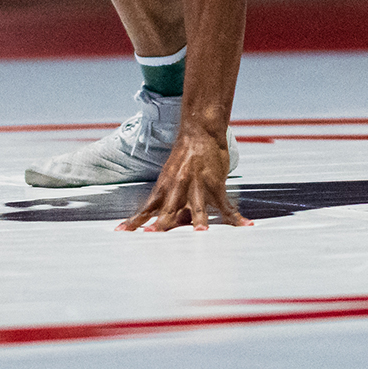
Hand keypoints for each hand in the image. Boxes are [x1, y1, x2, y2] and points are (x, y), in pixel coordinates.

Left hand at [119, 127, 248, 231]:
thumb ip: (167, 199)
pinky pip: (226, 205)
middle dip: (161, 225)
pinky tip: (245, 226)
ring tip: (201, 232)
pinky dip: (236, 218)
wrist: (199, 132)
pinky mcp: (216, 185)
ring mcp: (198, 187)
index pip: (147, 208)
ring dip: (199, 220)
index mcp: (164, 187)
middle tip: (152, 236)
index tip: (123, 231)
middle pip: (168, 211)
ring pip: (197, 208)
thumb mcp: (169, 177)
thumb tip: (164, 219)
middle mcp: (179, 188)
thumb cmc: (184, 156)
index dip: (136, 220)